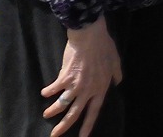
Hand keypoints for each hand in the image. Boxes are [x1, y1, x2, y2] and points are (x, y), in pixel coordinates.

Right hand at [41, 19, 121, 136]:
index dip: (88, 125)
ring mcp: (76, 84)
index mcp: (101, 87)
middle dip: (64, 126)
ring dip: (53, 111)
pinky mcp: (65, 77)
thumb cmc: (104, 46)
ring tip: (46, 114)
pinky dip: (48, 92)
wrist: (90, 35)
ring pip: (62, 104)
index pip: (94, 111)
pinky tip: (44, 93)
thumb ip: (116, 73)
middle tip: (54, 135)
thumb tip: (118, 83)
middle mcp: (88, 90)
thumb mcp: (115, 61)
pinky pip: (54, 89)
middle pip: (75, 113)